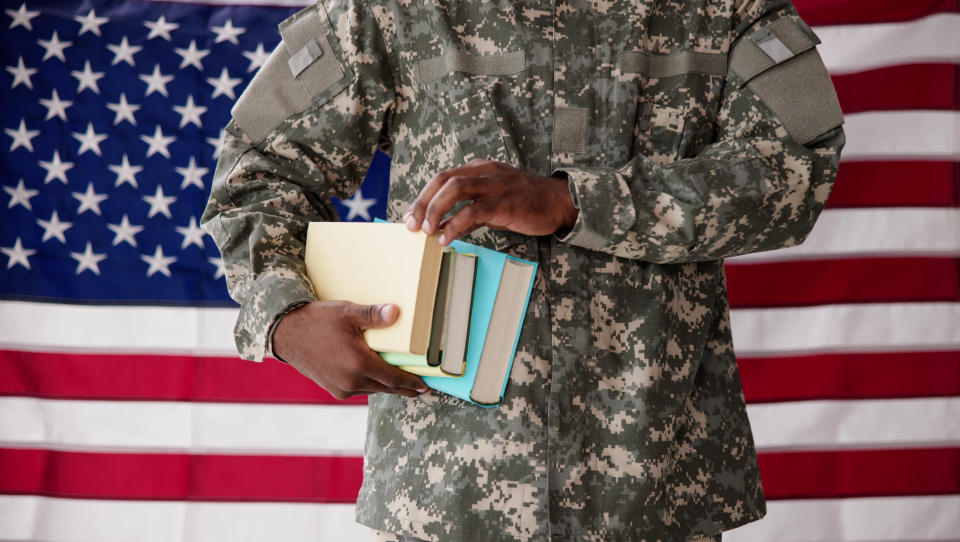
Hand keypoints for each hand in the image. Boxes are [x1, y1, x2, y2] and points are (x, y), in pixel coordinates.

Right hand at [272, 301, 427, 399]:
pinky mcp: (333, 389)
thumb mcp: (347, 312)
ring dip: (387, 387)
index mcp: (359, 363)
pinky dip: (370, 385)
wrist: (287, 334)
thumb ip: (373, 315)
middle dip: (404, 389)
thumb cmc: (317, 321)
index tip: (425, 387)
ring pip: (373, 389)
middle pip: (386, 388)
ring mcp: (341, 387)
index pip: (394, 379)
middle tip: (419, 390)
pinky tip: (375, 379)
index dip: (411, 383)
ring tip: (400, 384)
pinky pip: (359, 389)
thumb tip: (395, 313)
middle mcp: (351, 380)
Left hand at [403, 158, 577, 244]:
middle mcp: (485, 171)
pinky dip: (455, 224)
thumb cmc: (525, 204)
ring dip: (435, 210)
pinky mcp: (506, 201)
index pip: (442, 178)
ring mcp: (496, 184)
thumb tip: (443, 231)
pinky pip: (474, 210)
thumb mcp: (493, 205)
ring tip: (426, 231)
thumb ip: (468, 214)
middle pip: (443, 179)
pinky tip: (447, 239)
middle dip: (423, 203)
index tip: (410, 217)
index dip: (423, 197)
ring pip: (455, 188)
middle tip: (412, 225)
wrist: (558, 203)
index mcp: (479, 168)